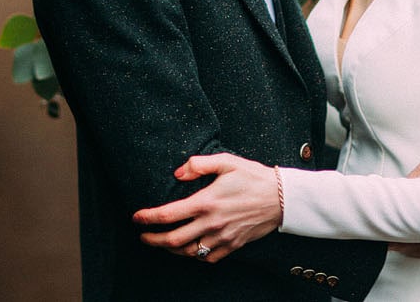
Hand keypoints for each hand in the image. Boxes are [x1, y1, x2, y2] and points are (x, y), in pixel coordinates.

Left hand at [131, 153, 282, 262]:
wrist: (282, 198)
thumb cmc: (254, 176)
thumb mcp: (226, 161)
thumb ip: (198, 164)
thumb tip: (177, 173)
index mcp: (206, 202)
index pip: (167, 215)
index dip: (147, 218)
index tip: (136, 217)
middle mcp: (211, 223)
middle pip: (172, 239)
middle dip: (152, 240)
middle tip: (143, 236)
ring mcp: (222, 237)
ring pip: (188, 252)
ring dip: (171, 250)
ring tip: (162, 243)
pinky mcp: (233, 245)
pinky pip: (208, 258)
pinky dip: (195, 256)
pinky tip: (190, 248)